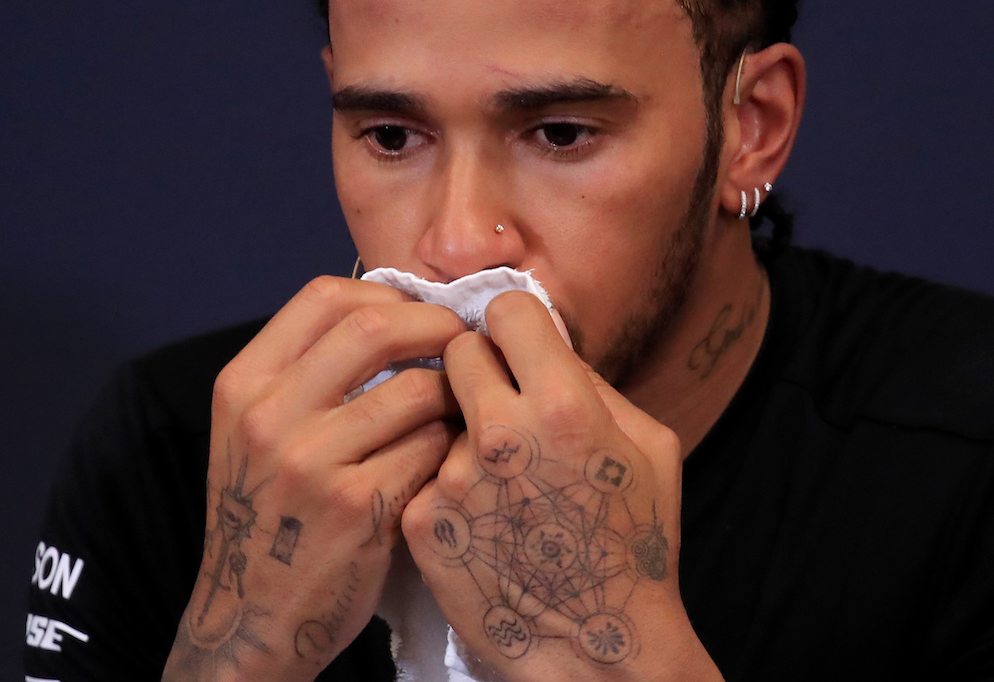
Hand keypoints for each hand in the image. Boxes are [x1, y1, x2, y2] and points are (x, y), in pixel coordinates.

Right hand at [163, 276, 466, 680]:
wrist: (251, 615)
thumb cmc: (269, 514)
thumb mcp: (254, 432)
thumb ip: (307, 374)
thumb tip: (393, 314)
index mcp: (243, 384)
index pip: (325, 295)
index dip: (387, 293)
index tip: (417, 313)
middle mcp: (269, 415)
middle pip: (374, 325)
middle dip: (434, 325)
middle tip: (460, 342)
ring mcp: (311, 462)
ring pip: (417, 389)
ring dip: (452, 393)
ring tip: (456, 407)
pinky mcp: (357, 506)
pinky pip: (431, 446)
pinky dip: (449, 445)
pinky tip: (444, 459)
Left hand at [402, 291, 721, 680]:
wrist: (596, 647)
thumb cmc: (635, 545)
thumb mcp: (649, 447)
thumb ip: (594, 382)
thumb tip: (545, 344)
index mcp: (562, 406)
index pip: (505, 310)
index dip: (514, 325)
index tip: (516, 345)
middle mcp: (500, 434)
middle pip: (459, 351)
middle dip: (480, 367)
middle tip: (499, 402)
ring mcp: (453, 478)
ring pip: (440, 412)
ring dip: (464, 430)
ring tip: (499, 478)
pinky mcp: (423, 519)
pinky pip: (426, 469)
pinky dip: (447, 482)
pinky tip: (479, 514)